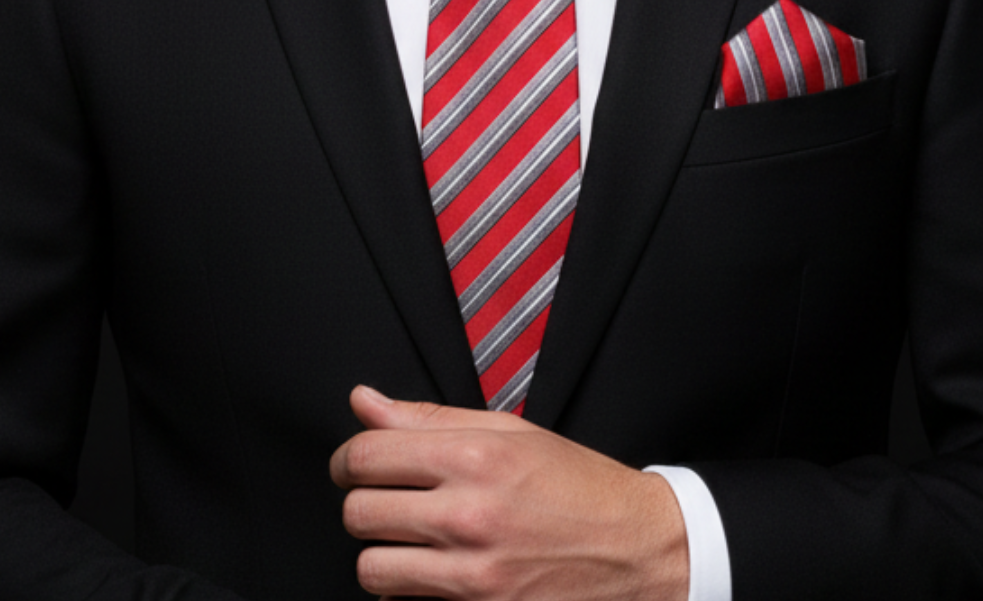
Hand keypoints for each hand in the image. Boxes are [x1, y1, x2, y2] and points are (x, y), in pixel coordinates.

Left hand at [330, 384, 689, 599]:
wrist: (635, 550)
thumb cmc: (575, 486)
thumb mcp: (509, 432)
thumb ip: (427, 418)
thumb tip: (363, 401)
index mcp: (474, 459)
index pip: (367, 455)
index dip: (347, 458)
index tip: (353, 463)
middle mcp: (468, 517)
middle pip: (359, 513)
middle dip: (362, 503)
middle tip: (383, 498)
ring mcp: (473, 577)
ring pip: (372, 569)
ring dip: (380, 552)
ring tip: (407, 538)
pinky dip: (408, 591)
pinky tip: (433, 570)